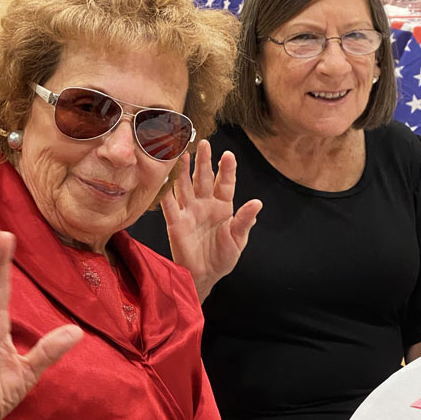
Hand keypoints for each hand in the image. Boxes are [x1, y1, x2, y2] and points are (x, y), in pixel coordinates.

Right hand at [161, 140, 261, 302]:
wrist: (205, 276)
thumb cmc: (222, 257)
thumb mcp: (238, 239)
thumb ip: (245, 220)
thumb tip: (257, 203)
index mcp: (223, 207)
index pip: (225, 183)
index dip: (227, 170)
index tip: (228, 155)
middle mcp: (205, 205)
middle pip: (203, 178)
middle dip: (204, 161)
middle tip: (204, 143)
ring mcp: (189, 212)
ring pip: (185, 186)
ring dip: (183, 170)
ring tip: (181, 152)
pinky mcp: (176, 222)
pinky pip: (169, 205)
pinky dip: (165, 191)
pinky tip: (163, 177)